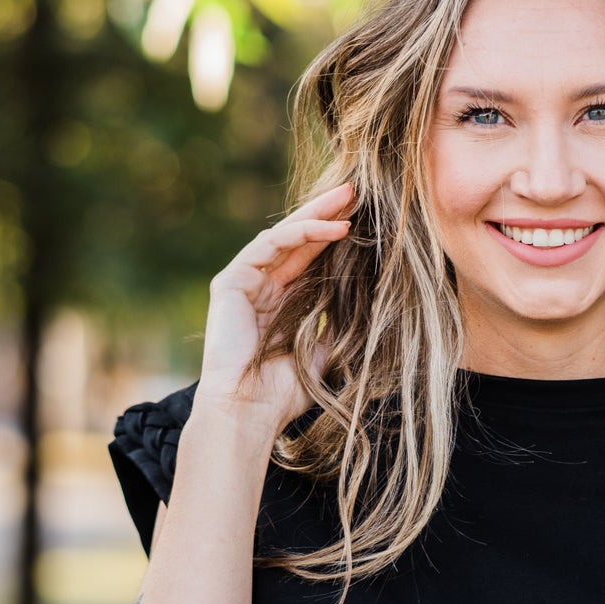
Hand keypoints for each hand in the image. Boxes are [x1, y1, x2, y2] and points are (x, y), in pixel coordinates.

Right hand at [197, 184, 356, 436]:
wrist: (249, 412)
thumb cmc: (285, 393)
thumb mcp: (325, 349)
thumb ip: (340, 321)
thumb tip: (374, 299)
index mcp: (282, 302)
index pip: (311, 258)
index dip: (337, 237)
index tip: (369, 219)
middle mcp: (262, 287)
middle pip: (298, 240)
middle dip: (327, 213)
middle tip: (358, 191)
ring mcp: (244, 282)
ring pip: (284, 236)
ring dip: (318, 215)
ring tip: (349, 200)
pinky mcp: (230, 282)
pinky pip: (269, 246)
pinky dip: (301, 234)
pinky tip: (332, 229)